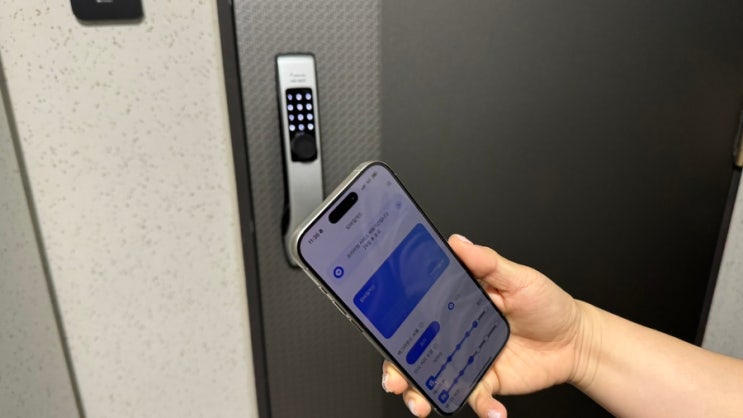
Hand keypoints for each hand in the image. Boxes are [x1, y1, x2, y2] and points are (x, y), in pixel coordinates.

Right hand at [381, 234, 591, 416]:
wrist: (576, 340)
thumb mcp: (518, 276)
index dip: (394, 324)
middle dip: (397, 368)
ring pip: (434, 379)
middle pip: (414, 351)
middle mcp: (456, 332)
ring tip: (422, 404)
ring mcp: (468, 360)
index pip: (416, 311)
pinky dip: (480, 407)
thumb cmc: (546, 304)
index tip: (382, 332)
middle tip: (395, 378)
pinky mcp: (487, 382)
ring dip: (422, 394)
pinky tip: (490, 410)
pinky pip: (475, 397)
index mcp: (456, 303)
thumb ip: (487, 262)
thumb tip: (458, 242)